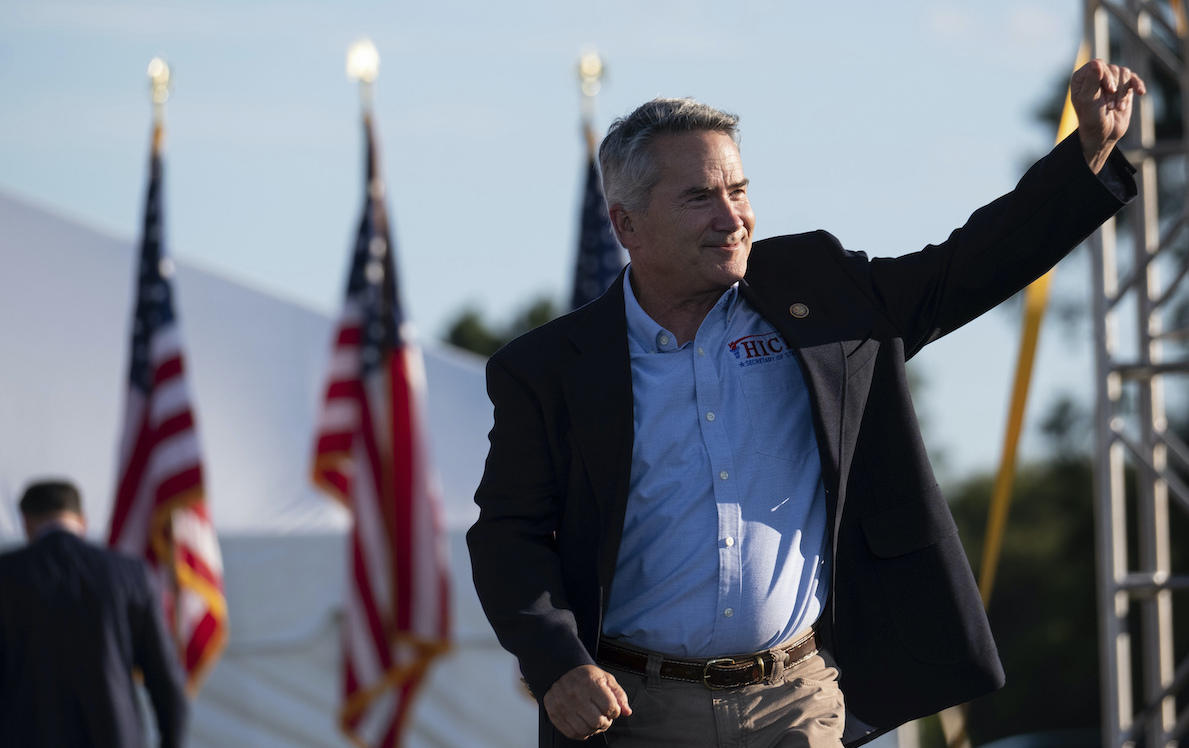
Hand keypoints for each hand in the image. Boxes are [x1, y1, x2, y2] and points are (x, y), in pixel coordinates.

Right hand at [543, 664, 632, 740]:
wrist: (559, 670)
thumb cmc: (584, 675)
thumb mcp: (605, 678)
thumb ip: (619, 694)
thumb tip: (627, 711)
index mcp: (590, 683)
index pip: (610, 707)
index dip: (615, 712)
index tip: (612, 709)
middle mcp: (576, 695)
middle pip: (598, 721)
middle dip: (605, 722)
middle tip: (604, 717)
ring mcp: (563, 706)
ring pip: (585, 730)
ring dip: (594, 729)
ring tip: (594, 721)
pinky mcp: (555, 714)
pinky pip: (572, 733)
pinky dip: (581, 734)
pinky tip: (584, 725)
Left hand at [1071, 59, 1145, 173]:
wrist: (1103, 135)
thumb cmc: (1091, 119)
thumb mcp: (1089, 100)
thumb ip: (1091, 81)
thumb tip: (1096, 62)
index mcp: (1082, 77)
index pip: (1098, 64)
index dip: (1106, 76)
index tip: (1109, 90)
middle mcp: (1095, 76)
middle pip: (1113, 69)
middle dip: (1115, 89)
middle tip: (1110, 106)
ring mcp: (1110, 81)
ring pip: (1124, 73)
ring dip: (1123, 93)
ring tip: (1117, 108)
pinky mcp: (1123, 87)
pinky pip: (1134, 78)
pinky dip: (1137, 85)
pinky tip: (1140, 93)